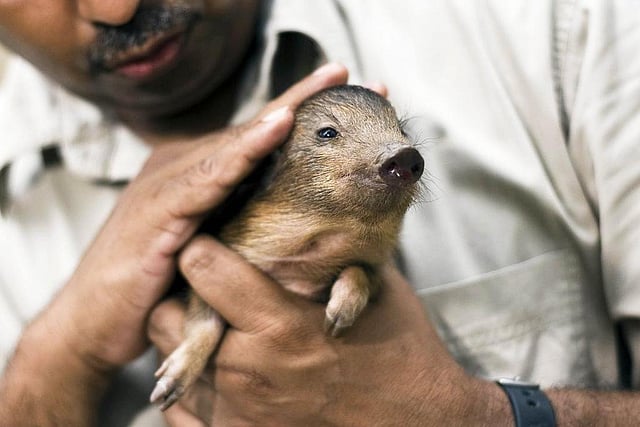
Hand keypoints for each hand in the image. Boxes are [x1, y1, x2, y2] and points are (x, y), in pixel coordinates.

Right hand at [0, 63, 348, 425]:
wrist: (93, 323)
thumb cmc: (158, 287)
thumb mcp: (213, 250)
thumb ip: (245, 226)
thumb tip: (303, 225)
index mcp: (201, 172)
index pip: (260, 137)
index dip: (304, 113)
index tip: (356, 96)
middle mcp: (185, 167)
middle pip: (254, 129)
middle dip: (305, 100)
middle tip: (351, 74)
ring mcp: (169, 183)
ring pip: (235, 143)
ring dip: (284, 114)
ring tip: (325, 85)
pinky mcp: (157, 209)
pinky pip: (207, 177)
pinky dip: (243, 152)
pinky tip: (275, 128)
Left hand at [149, 236, 510, 425]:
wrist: (418, 425)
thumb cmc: (400, 352)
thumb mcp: (375, 288)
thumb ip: (336, 250)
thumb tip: (320, 210)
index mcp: (281, 323)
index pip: (201, 265)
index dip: (203, 247)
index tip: (214, 245)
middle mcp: (248, 369)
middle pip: (168, 315)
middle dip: (184, 295)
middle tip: (209, 290)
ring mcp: (236, 412)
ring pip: (168, 359)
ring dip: (185, 338)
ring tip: (218, 329)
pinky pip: (178, 409)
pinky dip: (191, 384)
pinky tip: (221, 371)